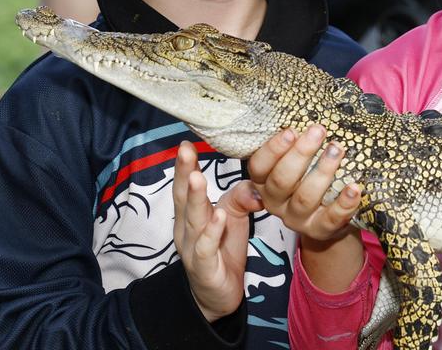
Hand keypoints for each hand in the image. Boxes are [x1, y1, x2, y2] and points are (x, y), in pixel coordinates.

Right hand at [173, 141, 262, 322]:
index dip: (185, 166)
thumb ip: (240, 197)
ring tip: (198, 177)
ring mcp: (192, 249)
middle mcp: (186, 230)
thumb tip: (257, 179)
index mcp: (191, 215)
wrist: (216, 298)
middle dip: (184, 174)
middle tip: (185, 151)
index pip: (186, 186)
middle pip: (183, 199)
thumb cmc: (221, 252)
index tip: (185, 143)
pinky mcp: (204, 269)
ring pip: (192, 221)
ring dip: (195, 199)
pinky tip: (219, 217)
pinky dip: (211, 232)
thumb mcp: (232, 219)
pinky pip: (206, 248)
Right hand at [247, 125, 361, 241]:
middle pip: (282, 180)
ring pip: (305, 197)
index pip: (259, 167)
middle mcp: (276, 202)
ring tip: (337, 149)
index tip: (291, 131)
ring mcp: (297, 219)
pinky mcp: (320, 230)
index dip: (273, 149)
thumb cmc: (307, 181)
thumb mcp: (292, 165)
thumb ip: (287, 149)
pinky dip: (344, 203)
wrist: (327, 219)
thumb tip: (292, 124)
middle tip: (318, 131)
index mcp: (264, 183)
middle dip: (301, 153)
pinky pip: (331, 218)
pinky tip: (354, 187)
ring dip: (322, 171)